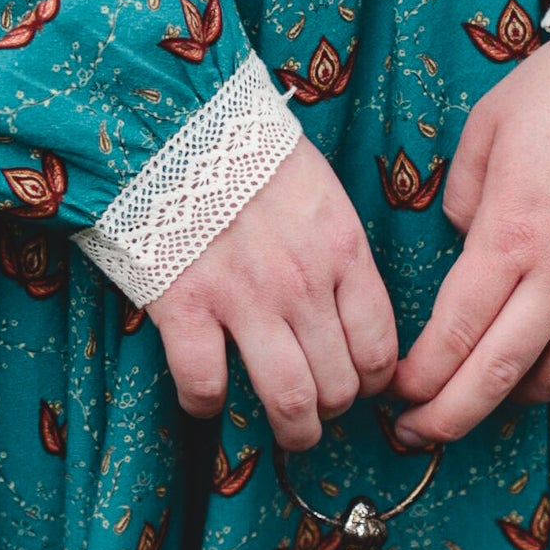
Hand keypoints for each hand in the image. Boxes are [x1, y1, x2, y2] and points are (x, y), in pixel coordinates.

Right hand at [148, 136, 397, 449]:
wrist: (170, 117)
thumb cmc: (241, 148)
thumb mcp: (316, 188)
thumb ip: (335, 248)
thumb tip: (346, 302)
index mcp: (342, 251)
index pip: (379, 346)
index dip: (375, 381)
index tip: (361, 386)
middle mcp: (302, 284)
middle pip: (340, 384)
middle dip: (335, 410)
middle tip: (321, 411)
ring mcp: (244, 299)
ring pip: (290, 400)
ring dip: (293, 429)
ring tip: (289, 432)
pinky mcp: (185, 307)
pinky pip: (206, 385)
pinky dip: (207, 404)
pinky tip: (207, 397)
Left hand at [392, 33, 549, 442]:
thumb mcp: (485, 130)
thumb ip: (461, 200)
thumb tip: (464, 245)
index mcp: (508, 235)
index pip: (451, 335)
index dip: (418, 380)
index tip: (398, 395)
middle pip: (499, 375)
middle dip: (450, 417)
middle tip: (422, 435)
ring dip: (523, 394)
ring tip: (498, 388)